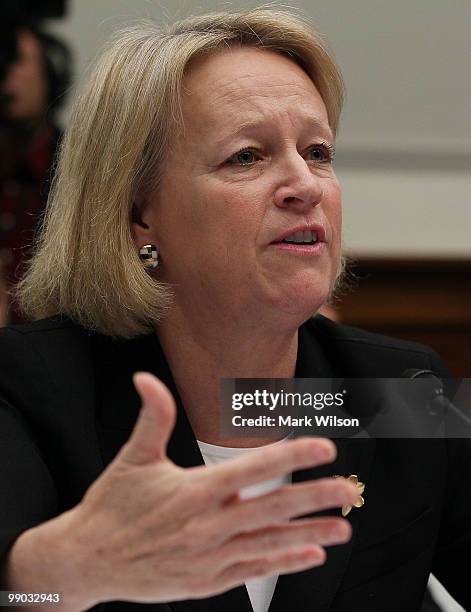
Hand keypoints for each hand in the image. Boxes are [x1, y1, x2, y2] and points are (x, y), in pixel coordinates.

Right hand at [65, 373, 358, 605]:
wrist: (86, 562)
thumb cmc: (111, 505)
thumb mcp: (132, 458)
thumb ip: (151, 416)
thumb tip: (145, 377)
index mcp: (193, 491)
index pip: (251, 469)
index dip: (290, 457)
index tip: (323, 447)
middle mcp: (206, 526)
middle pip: (271, 509)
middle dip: (314, 497)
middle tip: (348, 488)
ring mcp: (209, 558)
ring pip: (270, 545)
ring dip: (310, 535)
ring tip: (343, 528)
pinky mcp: (206, 582)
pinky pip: (254, 570)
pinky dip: (284, 562)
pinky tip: (311, 555)